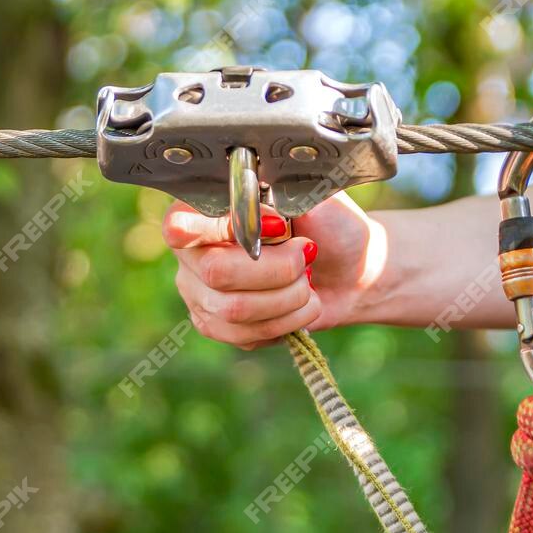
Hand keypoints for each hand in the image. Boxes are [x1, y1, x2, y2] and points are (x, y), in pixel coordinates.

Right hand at [162, 192, 378, 349]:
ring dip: (286, 298)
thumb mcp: (309, 198)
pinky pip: (245, 334)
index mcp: (205, 210)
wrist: (351, 269)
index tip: (275, 227)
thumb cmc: (328, 226)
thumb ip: (280, 199)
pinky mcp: (219, 325)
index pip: (181, 225)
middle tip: (305, 255)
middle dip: (276, 269)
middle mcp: (193, 253)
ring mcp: (200, 292)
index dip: (220, 229)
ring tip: (308, 285)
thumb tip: (263, 218)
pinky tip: (301, 306)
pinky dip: (287, 321)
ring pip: (234, 309)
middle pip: (215, 271)